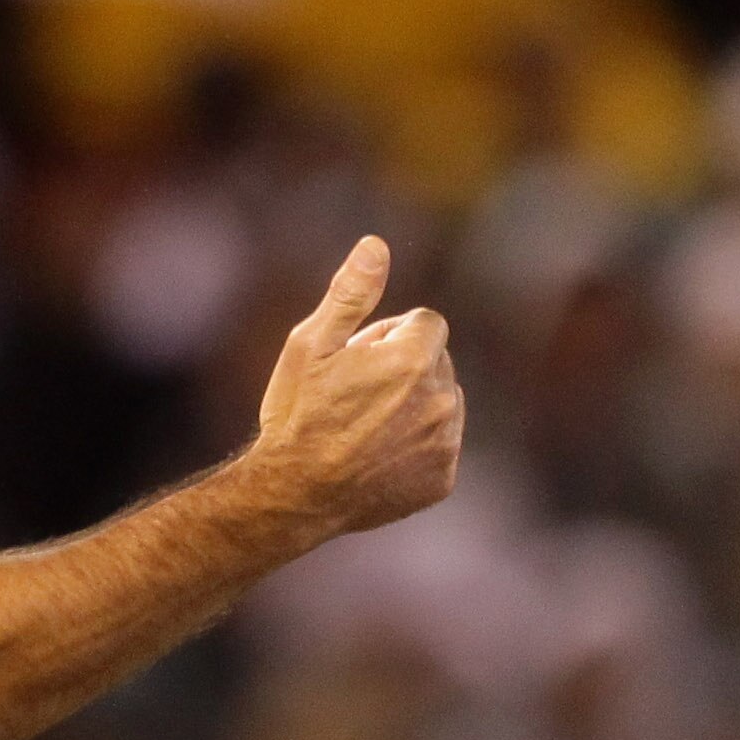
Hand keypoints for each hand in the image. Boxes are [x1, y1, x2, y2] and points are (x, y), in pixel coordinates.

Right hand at [250, 237, 463, 540]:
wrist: (294, 494)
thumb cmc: (297, 415)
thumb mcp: (311, 345)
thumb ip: (352, 294)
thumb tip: (376, 245)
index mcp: (414, 359)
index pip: (426, 324)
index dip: (388, 337)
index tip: (357, 360)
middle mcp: (442, 399)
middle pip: (436, 363)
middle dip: (405, 369)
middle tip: (354, 395)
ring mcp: (446, 443)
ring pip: (442, 404)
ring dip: (414, 406)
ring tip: (364, 428)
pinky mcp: (442, 479)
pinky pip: (440, 446)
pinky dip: (417, 448)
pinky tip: (377, 458)